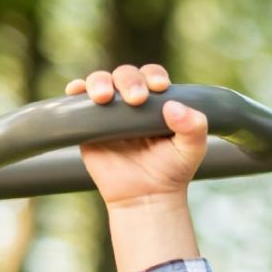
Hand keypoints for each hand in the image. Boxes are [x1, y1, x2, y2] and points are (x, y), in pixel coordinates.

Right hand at [66, 64, 207, 208]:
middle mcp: (132, 101)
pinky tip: (77, 91)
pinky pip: (77, 101)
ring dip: (101, 81)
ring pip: (100, 81)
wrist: (144, 196)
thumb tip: (174, 106)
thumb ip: (195, 128)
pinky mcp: (88, 123)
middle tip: (136, 99)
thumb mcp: (192, 150)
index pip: (153, 76)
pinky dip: (76, 90)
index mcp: (158, 101)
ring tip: (105, 97)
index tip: (160, 87)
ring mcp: (109, 110)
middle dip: (130, 80)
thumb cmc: (171, 170)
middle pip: (126, 74)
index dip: (154, 76)